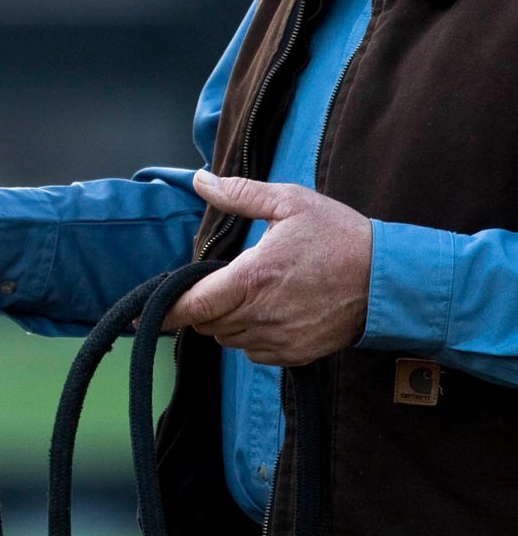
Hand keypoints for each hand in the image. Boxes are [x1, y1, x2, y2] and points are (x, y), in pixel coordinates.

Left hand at [162, 171, 371, 365]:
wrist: (391, 279)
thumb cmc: (339, 236)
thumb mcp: (289, 203)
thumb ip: (240, 195)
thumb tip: (202, 180)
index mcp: (253, 277)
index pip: (193, 305)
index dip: (166, 309)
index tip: (145, 311)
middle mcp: (261, 314)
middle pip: (206, 322)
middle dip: (202, 305)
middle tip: (221, 282)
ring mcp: (280, 338)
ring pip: (228, 339)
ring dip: (226, 321)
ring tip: (249, 294)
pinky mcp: (297, 354)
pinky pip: (254, 353)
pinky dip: (251, 337)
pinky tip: (269, 313)